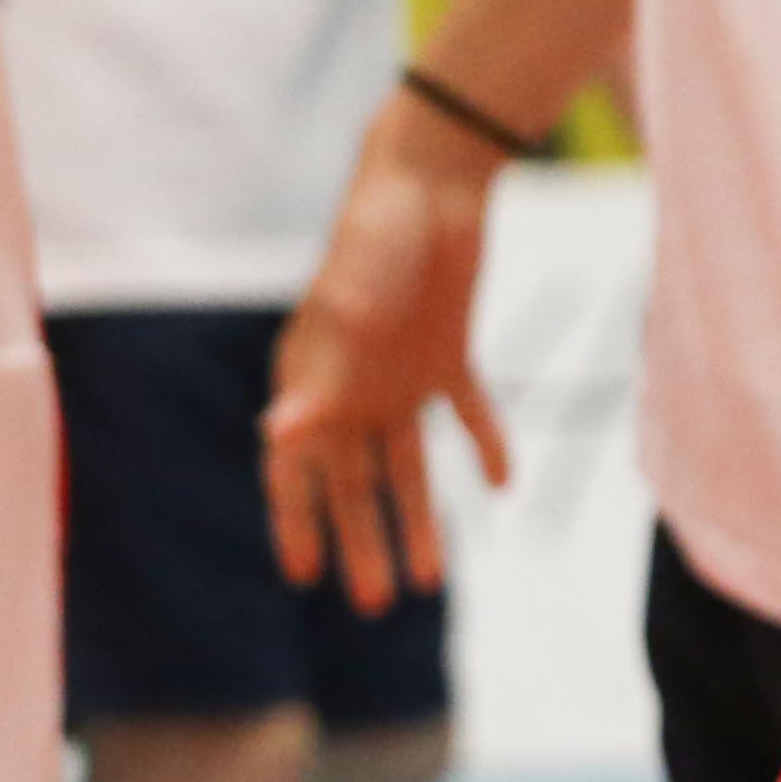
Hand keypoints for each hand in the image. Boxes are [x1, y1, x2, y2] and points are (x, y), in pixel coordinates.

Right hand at [261, 98, 512, 614]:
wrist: (435, 177)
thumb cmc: (376, 234)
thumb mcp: (348, 306)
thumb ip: (320, 376)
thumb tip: (279, 436)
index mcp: (310, 377)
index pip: (293, 465)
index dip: (294, 519)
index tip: (301, 573)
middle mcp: (352, 386)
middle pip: (352, 481)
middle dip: (359, 541)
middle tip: (373, 603)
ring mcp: (400, 374)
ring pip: (407, 464)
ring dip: (418, 517)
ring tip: (431, 581)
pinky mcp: (448, 355)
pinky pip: (467, 413)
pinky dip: (484, 445)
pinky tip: (501, 485)